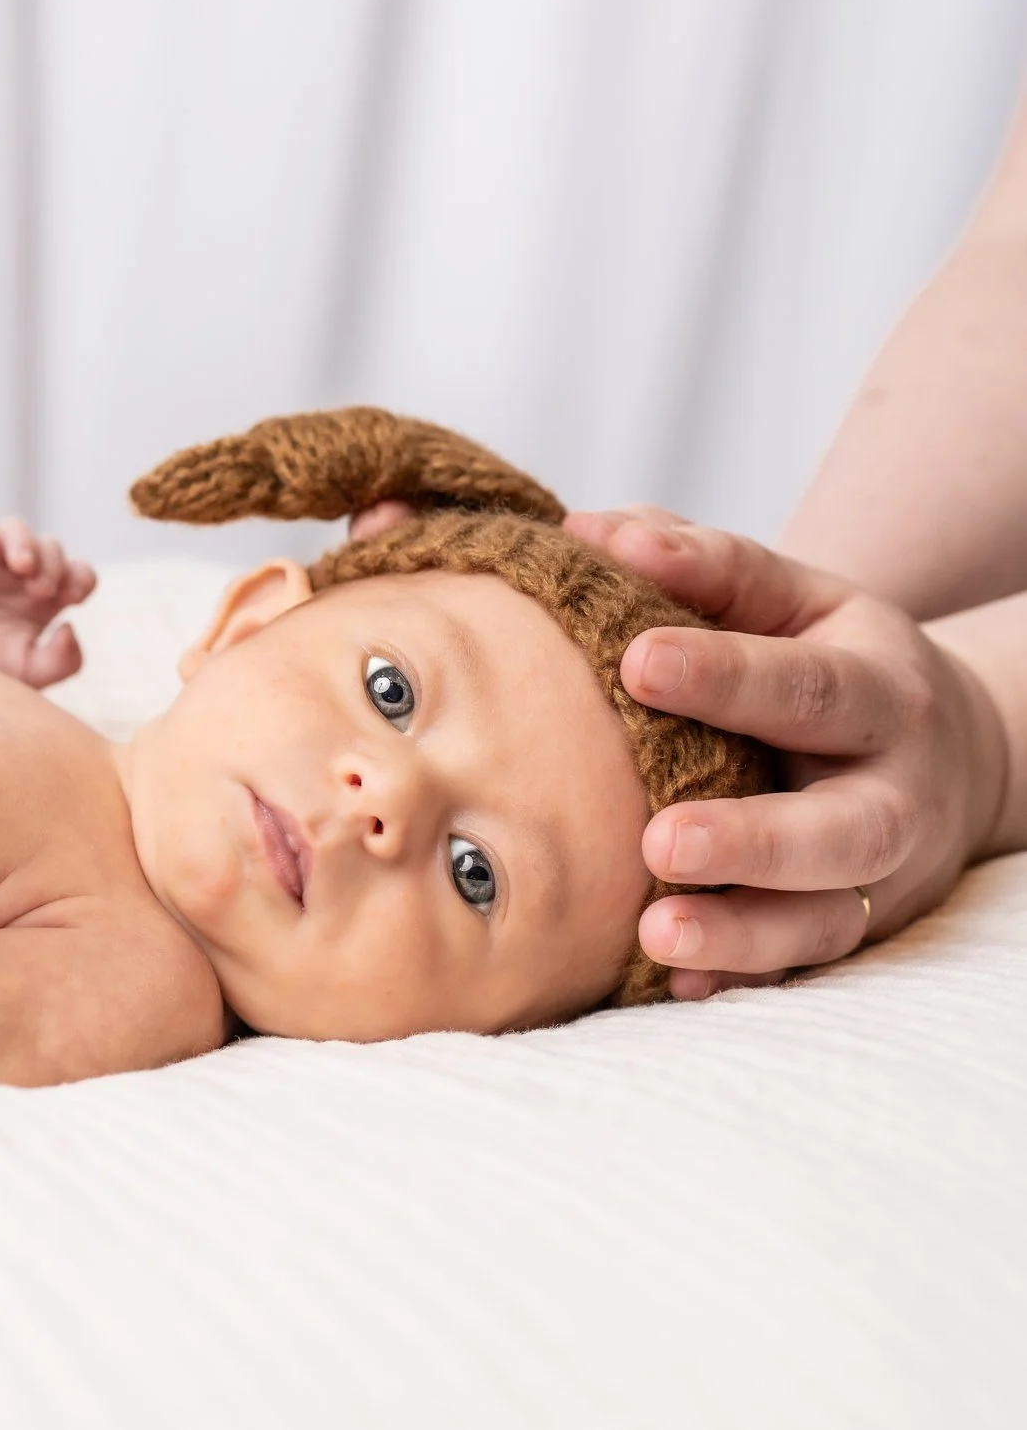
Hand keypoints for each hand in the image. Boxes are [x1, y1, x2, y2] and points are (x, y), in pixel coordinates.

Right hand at [0, 509, 96, 687]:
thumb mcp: (30, 677)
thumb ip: (63, 661)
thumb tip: (70, 625)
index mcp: (41, 601)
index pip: (76, 573)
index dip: (80, 577)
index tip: (72, 598)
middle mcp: (15, 577)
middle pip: (48, 546)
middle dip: (53, 562)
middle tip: (41, 589)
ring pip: (11, 530)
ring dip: (24, 542)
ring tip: (22, 566)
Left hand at [565, 507, 1007, 997]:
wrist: (936, 745)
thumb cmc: (817, 656)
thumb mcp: (782, 597)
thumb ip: (693, 563)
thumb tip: (581, 532)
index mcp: (872, 682)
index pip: (802, 680)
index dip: (724, 672)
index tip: (635, 659)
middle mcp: (893, 783)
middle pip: (841, 825)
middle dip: (753, 839)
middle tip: (659, 841)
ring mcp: (880, 870)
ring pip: (826, 915)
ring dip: (744, 932)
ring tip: (657, 934)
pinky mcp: (853, 927)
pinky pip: (801, 965)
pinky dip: (742, 978)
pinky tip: (673, 985)